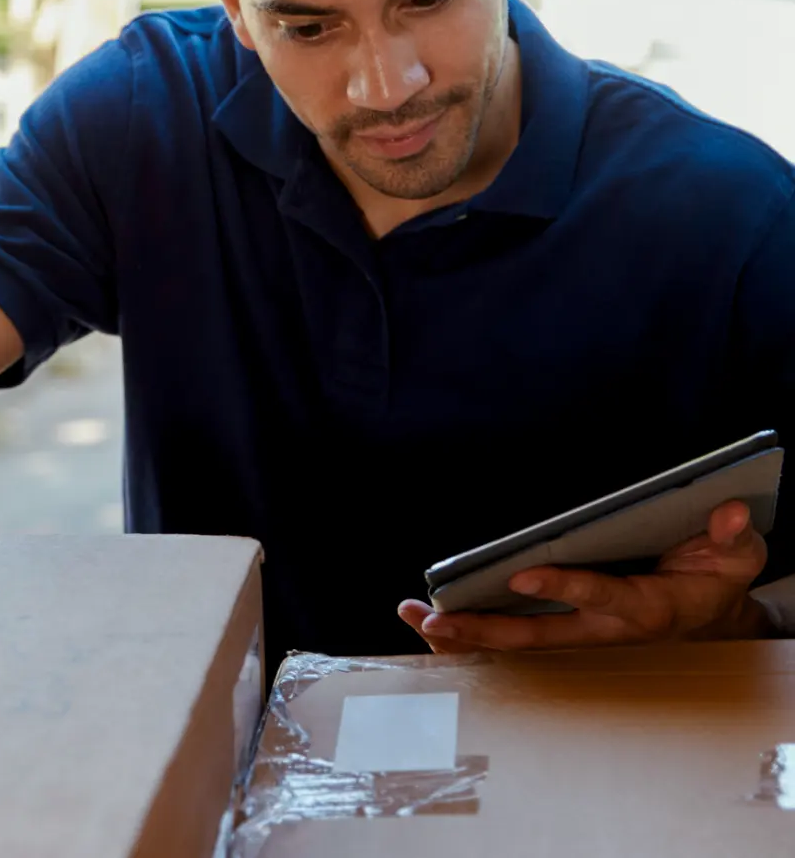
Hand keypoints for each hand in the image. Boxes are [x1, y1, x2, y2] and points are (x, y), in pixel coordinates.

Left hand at [398, 500, 772, 652]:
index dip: (563, 586)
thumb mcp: (737, 559)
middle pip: (535, 633)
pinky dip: (471, 629)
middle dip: (483, 627)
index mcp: (643, 608)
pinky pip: (511, 634)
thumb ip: (733, 539)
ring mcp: (577, 633)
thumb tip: (727, 511)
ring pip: (514, 639)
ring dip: (463, 632)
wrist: (709, 618)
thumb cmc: (713, 579)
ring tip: (413, 615)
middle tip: (434, 617)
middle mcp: (600, 628)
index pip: (597, 594)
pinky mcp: (562, 630)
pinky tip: (428, 619)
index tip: (523, 575)